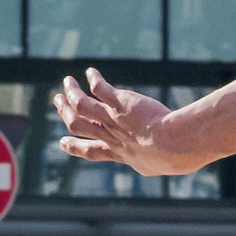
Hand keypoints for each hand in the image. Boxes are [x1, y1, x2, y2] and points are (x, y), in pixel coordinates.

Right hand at [52, 69, 196, 176]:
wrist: (175, 147)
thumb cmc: (177, 156)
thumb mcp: (164, 163)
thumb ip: (160, 160)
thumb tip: (177, 160)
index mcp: (120, 153)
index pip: (91, 151)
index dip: (73, 147)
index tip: (63, 142)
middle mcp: (112, 136)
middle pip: (78, 126)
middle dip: (65, 113)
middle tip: (58, 101)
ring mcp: (113, 120)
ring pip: (82, 106)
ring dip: (72, 93)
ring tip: (67, 81)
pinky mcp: (121, 104)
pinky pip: (100, 89)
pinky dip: (94, 79)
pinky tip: (92, 72)